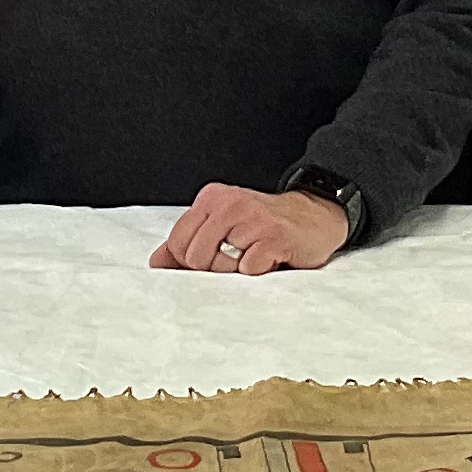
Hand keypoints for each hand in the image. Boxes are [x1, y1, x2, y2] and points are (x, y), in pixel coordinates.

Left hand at [151, 184, 347, 275]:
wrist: (315, 217)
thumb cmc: (265, 226)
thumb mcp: (222, 226)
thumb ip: (187, 242)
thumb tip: (156, 262)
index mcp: (212, 198)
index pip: (178, 241)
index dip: (190, 261)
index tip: (213, 256)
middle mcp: (230, 204)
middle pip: (196, 257)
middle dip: (214, 268)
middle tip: (238, 258)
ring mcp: (253, 219)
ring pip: (220, 266)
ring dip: (238, 272)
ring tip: (254, 256)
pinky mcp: (274, 237)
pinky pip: (248, 270)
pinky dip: (258, 273)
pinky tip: (270, 258)